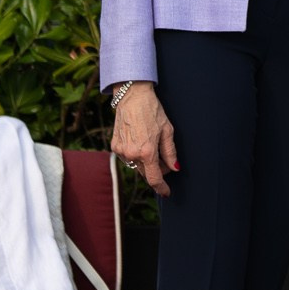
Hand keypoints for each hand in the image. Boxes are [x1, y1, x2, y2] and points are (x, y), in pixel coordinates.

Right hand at [111, 82, 177, 197]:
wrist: (132, 96)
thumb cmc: (152, 111)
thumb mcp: (167, 130)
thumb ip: (170, 153)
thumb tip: (174, 169)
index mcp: (147, 152)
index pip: (154, 178)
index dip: (161, 188)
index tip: (166, 193)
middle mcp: (132, 154)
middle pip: (146, 173)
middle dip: (156, 170)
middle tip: (164, 160)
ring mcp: (121, 151)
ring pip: (136, 166)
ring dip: (145, 163)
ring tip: (152, 146)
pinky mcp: (114, 146)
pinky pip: (127, 157)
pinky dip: (135, 155)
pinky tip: (140, 141)